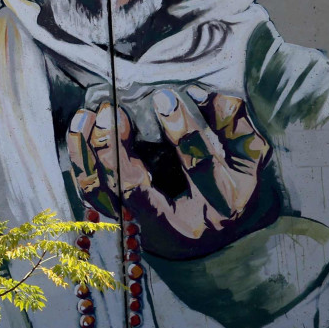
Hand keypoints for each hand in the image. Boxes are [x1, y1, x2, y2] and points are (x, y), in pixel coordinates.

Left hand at [66, 89, 270, 244]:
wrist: (222, 233)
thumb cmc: (236, 182)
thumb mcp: (248, 155)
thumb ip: (233, 124)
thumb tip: (202, 94)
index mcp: (223, 204)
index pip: (200, 166)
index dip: (182, 130)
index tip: (163, 96)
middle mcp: (180, 225)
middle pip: (136, 189)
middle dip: (117, 147)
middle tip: (111, 110)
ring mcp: (145, 229)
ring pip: (105, 193)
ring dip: (89, 152)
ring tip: (88, 115)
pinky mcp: (123, 223)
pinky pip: (92, 194)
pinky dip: (81, 161)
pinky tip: (79, 130)